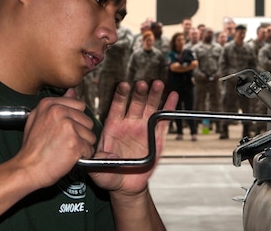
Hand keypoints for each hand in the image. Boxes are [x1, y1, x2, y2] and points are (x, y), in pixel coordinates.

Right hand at [15, 88, 95, 188]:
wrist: (27, 169)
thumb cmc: (32, 147)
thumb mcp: (38, 118)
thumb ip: (57, 104)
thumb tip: (72, 91)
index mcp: (51, 104)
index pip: (80, 105)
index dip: (76, 120)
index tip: (64, 129)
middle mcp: (59, 112)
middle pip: (88, 121)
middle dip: (80, 133)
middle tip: (64, 142)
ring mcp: (68, 126)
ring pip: (90, 135)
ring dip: (82, 145)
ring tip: (65, 149)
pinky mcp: (75, 142)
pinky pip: (90, 149)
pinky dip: (82, 156)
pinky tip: (68, 157)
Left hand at [89, 80, 177, 195]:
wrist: (125, 185)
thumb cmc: (109, 174)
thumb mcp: (97, 169)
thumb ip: (98, 162)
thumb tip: (104, 155)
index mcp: (113, 126)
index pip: (117, 107)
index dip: (121, 96)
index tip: (124, 85)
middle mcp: (129, 124)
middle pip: (135, 103)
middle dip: (139, 93)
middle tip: (142, 84)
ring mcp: (143, 128)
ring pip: (149, 108)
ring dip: (154, 95)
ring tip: (158, 84)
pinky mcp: (157, 136)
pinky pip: (163, 120)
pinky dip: (169, 107)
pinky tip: (173, 96)